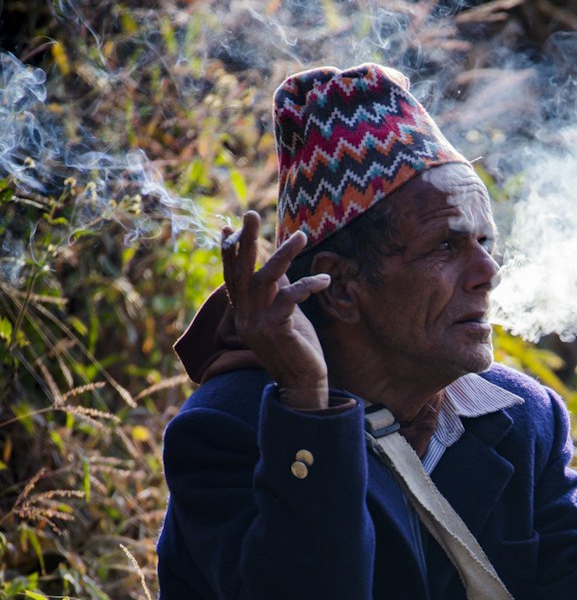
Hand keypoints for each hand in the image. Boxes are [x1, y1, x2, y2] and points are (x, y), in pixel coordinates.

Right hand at [221, 212, 330, 409]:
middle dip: (247, 241)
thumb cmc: (296, 348)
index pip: (232, 277)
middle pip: (242, 271)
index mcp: (243, 314)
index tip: (228, 227)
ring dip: (284, 254)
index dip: (230, 252)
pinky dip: (308, 285)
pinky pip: (290, 298)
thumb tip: (279, 264)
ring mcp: (258, 324)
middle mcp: (245, 317)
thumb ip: (277, 292)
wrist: (302, 384)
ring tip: (301, 235)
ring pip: (266, 279)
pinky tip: (324, 279)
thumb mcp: (283, 315)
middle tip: (251, 214)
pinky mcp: (277, 330)